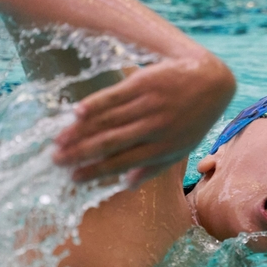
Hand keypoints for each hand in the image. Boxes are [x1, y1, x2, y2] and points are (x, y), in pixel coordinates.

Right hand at [52, 54, 234, 187]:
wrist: (211, 81)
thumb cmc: (193, 119)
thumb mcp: (181, 147)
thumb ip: (153, 168)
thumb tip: (125, 185)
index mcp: (163, 147)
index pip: (122, 162)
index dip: (96, 171)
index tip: (72, 177)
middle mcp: (155, 128)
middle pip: (110, 143)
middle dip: (80, 153)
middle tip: (55, 161)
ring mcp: (149, 104)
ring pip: (108, 121)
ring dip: (80, 132)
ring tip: (58, 141)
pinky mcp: (145, 83)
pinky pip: (115, 96)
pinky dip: (95, 104)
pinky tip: (75, 113)